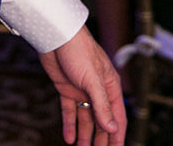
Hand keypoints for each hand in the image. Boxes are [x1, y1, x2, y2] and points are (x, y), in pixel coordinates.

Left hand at [38, 26, 125, 145]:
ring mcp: (82, 90)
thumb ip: (102, 105)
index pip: (116, 116)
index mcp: (110, 87)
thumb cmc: (78, 50)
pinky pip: (69, 111)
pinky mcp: (66, 88)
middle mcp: (97, 90)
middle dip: (100, 138)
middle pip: (101, 120)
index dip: (117, 135)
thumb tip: (111, 127)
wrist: (55, 35)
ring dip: (84, 134)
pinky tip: (69, 137)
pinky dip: (70, 124)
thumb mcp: (93, 80)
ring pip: (85, 118)